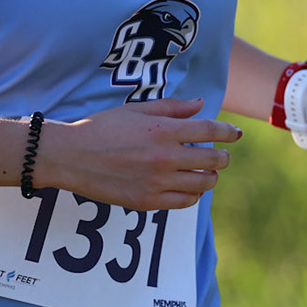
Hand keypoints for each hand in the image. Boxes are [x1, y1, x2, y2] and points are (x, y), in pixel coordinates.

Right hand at [36, 97, 241, 210]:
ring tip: (208, 172)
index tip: (236, 133)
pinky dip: (193, 194)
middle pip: (212, 160)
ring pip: (202, 184)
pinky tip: (189, 187)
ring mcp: (157, 182)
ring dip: (211, 177)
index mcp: (163, 131)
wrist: (71, 156)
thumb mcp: (137, 110)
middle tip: (222, 155)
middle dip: (222, 156)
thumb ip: (172, 108)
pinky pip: (184, 202)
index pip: (209, 131)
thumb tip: (201, 105)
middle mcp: (164, 157)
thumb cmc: (102, 127)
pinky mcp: (147, 202)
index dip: (227, 132)